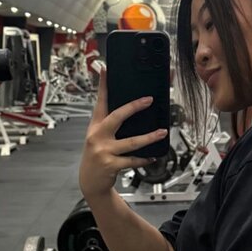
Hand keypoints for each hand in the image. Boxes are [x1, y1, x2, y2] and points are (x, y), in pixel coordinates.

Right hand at [79, 67, 166, 199]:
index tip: (105, 69)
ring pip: (131, 142)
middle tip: (149, 100)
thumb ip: (110, 124)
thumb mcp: (98, 137)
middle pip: (117, 116)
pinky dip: (144, 158)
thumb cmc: (97, 155)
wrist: (89, 181)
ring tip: (162, 132)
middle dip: (134, 107)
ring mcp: (103, 150)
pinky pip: (132, 160)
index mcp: (95, 125)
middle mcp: (97, 135)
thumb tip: (131, 111)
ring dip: (149, 137)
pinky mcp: (111, 164)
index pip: (100, 102)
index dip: (102, 85)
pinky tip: (152, 156)